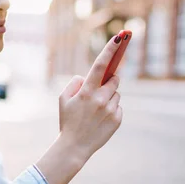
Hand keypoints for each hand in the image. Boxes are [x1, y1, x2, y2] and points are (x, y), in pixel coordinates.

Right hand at [58, 35, 122, 162]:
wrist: (74, 147)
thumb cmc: (67, 121)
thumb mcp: (63, 99)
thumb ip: (75, 83)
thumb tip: (88, 77)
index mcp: (86, 91)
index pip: (101, 64)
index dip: (111, 49)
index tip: (121, 36)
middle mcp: (100, 99)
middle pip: (114, 79)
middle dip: (109, 81)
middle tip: (100, 90)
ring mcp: (110, 110)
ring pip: (116, 94)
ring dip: (109, 97)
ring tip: (96, 110)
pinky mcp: (117, 120)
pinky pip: (118, 107)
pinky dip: (111, 110)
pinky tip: (101, 120)